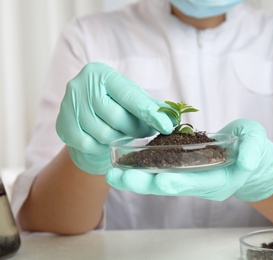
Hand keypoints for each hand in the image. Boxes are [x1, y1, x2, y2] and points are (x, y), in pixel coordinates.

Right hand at [56, 63, 172, 173]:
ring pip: (104, 134)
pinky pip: (90, 145)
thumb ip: (150, 104)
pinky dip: (102, 147)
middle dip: (136, 128)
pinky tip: (106, 140)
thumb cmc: (113, 103)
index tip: (167, 126)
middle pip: (117, 117)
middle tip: (146, 131)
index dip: (150, 113)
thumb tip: (172, 116)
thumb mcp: (131, 98)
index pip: (130, 95)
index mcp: (101, 73)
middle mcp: (81, 85)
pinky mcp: (62, 126)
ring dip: (120, 138)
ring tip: (124, 133)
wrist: (82, 116)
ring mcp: (68, 105)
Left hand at [106, 119, 272, 201]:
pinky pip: (162, 170)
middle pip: (171, 186)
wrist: (247, 154)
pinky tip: (126, 162)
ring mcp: (191, 178)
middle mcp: (201, 184)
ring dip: (137, 177)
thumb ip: (252, 151)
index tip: (159, 180)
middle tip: (118, 178)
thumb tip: (246, 161)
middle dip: (145, 183)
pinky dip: (144, 168)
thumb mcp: (256, 142)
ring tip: (113, 173)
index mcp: (220, 180)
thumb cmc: (252, 147)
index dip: (179, 181)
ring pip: (161, 180)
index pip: (197, 183)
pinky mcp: (183, 169)